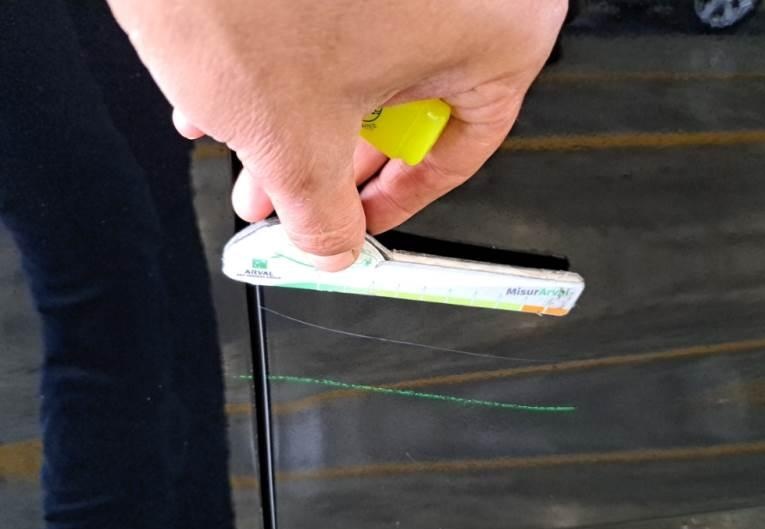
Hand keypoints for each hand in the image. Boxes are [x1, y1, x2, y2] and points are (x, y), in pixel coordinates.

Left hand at [107, 0, 565, 269]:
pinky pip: (342, 15)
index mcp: (497, 31)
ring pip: (365, 58)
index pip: (462, 147)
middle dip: (327, 160)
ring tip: (247, 148)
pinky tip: (241, 89)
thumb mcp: (298, 139)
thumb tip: (334, 244)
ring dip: (299, 114)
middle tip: (290, 194)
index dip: (401, 198)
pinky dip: (294, 57)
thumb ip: (324, 214)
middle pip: (405, 103)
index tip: (362, 218)